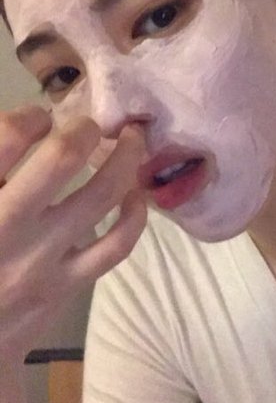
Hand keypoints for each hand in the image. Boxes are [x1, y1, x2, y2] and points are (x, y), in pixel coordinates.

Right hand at [0, 106, 146, 363]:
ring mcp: (44, 259)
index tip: (37, 118)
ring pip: (102, 194)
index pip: (8, 137)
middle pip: (62, 158)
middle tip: (87, 124)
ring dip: (124, 158)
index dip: (29, 117)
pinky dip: (135, 214)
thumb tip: (20, 132)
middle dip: (82, 128)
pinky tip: (134, 194)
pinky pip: (116, 246)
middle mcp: (9, 227)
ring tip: (130, 139)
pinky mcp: (67, 285)